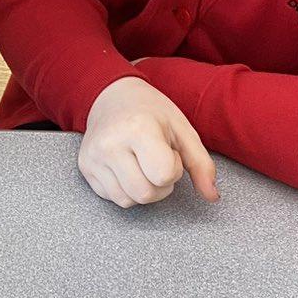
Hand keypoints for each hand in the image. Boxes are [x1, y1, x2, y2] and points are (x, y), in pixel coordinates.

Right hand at [78, 77, 219, 208]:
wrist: (111, 96)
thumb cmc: (151, 111)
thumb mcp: (182, 130)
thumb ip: (200, 164)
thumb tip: (212, 196)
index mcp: (138, 129)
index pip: (163, 175)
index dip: (174, 169)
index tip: (169, 152)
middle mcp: (111, 144)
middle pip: (145, 194)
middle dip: (160, 186)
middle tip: (158, 162)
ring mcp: (94, 157)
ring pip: (127, 200)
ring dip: (143, 190)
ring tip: (143, 165)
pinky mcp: (85, 168)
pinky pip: (112, 197)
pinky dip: (126, 190)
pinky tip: (128, 168)